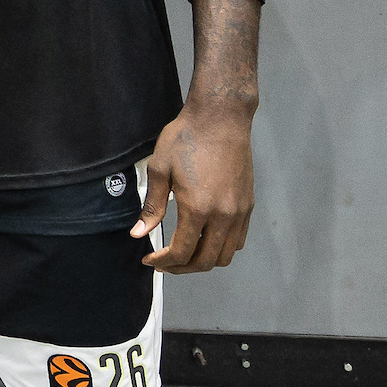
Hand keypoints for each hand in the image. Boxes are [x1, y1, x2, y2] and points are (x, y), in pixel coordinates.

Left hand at [133, 104, 254, 272]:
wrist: (221, 118)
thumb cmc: (186, 139)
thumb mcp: (160, 169)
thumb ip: (151, 207)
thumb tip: (139, 235)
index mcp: (197, 209)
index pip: (182, 253)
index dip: (163, 262)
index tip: (148, 259)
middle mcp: (223, 217)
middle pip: (205, 261)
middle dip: (182, 268)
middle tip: (164, 263)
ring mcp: (239, 212)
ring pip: (225, 256)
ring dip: (204, 262)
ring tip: (184, 255)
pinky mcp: (248, 205)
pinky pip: (238, 240)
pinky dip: (221, 248)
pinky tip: (205, 239)